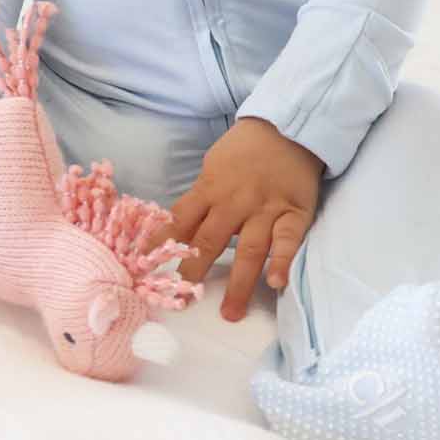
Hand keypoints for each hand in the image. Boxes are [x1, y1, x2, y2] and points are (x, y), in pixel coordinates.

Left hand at [147, 117, 324, 322]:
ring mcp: (265, 208)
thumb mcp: (214, 166)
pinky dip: (283, 261)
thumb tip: (179, 228)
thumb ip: (201, 198)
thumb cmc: (245, 149)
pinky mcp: (294, 212)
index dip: (161, 245)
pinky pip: (288, 240)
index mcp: (209, 188)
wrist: (288, 127)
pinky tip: (276, 283)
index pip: (180, 221)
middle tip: (184, 301)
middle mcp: (234, 201)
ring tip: (230, 312)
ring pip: (249, 249)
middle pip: (210, 240)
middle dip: (195, 272)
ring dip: (239, 283)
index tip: (145, 269)